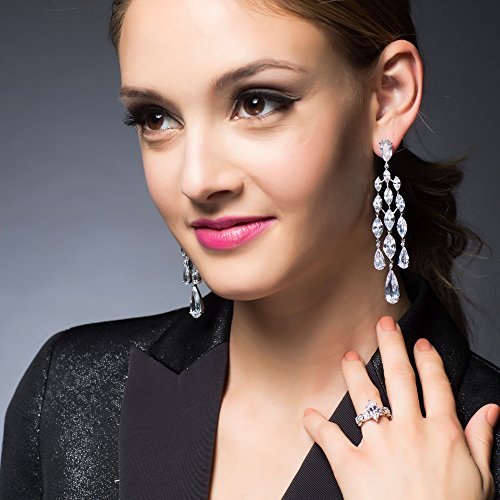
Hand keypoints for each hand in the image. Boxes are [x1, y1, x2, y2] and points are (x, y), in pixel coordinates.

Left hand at [302, 316, 498, 499]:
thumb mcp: (482, 481)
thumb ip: (481, 440)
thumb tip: (491, 411)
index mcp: (442, 434)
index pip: (435, 385)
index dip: (428, 360)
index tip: (420, 343)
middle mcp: (410, 431)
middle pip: (400, 377)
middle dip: (391, 346)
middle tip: (383, 325)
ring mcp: (379, 445)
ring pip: (365, 396)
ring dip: (354, 373)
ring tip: (348, 356)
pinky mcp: (353, 465)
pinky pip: (330, 438)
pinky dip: (316, 425)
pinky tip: (309, 414)